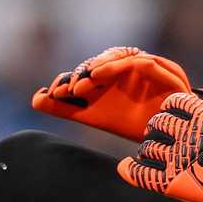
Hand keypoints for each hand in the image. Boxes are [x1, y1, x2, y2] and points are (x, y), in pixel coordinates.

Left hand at [30, 47, 191, 140]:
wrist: (168, 144)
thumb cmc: (133, 127)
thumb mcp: (93, 116)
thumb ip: (65, 108)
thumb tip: (34, 98)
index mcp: (114, 74)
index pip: (89, 70)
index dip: (70, 79)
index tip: (53, 93)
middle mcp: (131, 67)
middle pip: (103, 61)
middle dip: (82, 74)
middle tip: (65, 90)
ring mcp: (149, 66)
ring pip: (120, 56)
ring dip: (98, 68)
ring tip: (80, 85)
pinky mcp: (166, 70)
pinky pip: (140, 61)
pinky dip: (117, 65)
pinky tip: (98, 76)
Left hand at [119, 91, 202, 201]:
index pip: (177, 102)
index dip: (171, 105)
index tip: (171, 112)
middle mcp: (186, 136)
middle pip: (159, 123)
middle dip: (157, 126)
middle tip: (158, 133)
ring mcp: (177, 160)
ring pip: (148, 147)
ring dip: (148, 148)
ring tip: (150, 153)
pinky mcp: (172, 182)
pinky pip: (142, 174)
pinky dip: (130, 169)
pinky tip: (125, 167)